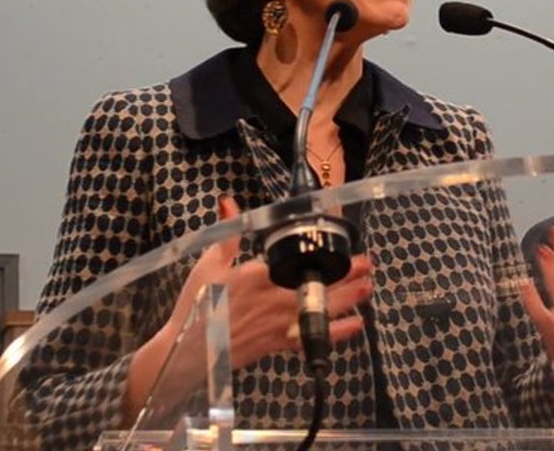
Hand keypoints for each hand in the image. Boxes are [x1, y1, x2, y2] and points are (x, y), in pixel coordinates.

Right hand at [126, 196, 370, 417]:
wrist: (186, 352)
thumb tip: (228, 202)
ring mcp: (278, 323)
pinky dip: (335, 334)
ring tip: (367, 289)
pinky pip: (312, 338)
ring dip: (347, 301)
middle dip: (345, 276)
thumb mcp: (208, 265)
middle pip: (316, 285)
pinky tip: (354, 326)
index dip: (320, 252)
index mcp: (257, 276)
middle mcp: (273, 300)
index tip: (340, 241)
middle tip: (368, 265)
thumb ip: (227, 234)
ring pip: (320, 311)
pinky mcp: (278, 344)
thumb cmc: (196, 306)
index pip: (296, 259)